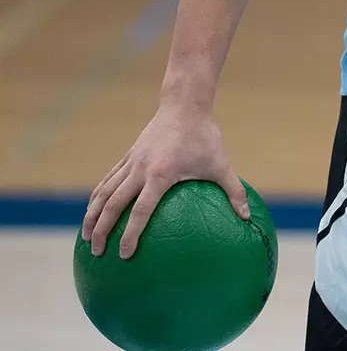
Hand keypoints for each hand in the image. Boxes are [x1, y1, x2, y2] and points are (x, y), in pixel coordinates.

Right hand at [81, 104, 247, 258]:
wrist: (184, 106)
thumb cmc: (205, 137)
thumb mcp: (221, 164)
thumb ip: (233, 191)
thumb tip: (247, 217)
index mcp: (161, 175)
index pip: (141, 210)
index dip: (131, 234)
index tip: (124, 254)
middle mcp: (140, 169)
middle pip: (112, 204)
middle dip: (102, 230)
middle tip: (97, 252)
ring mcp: (131, 162)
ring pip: (104, 192)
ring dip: (92, 215)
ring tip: (86, 238)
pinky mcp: (128, 156)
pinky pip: (108, 180)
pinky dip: (98, 196)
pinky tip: (94, 210)